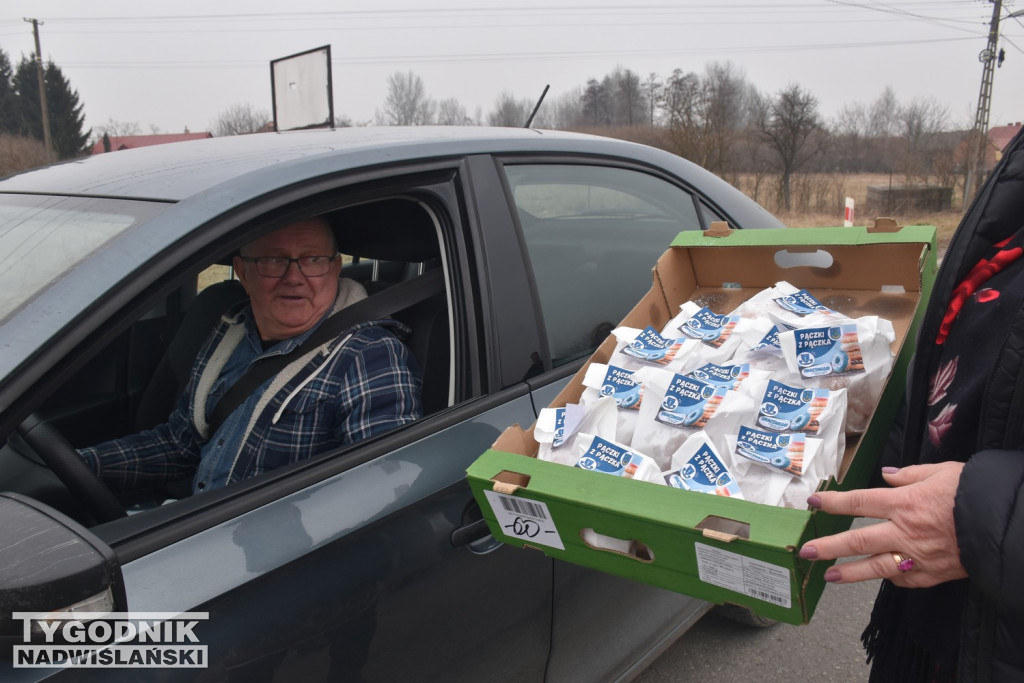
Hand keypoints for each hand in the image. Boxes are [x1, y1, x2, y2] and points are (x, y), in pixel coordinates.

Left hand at [798, 462, 967, 587]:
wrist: (1008, 522)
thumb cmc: (975, 492)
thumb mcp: (942, 471)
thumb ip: (910, 474)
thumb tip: (888, 474)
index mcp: (905, 502)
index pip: (859, 502)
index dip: (833, 502)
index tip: (813, 503)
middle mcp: (906, 531)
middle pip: (858, 540)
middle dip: (829, 546)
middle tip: (807, 551)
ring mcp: (919, 556)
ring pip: (876, 567)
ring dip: (850, 572)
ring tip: (829, 575)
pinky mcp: (935, 574)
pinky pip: (905, 579)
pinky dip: (892, 577)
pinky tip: (881, 576)